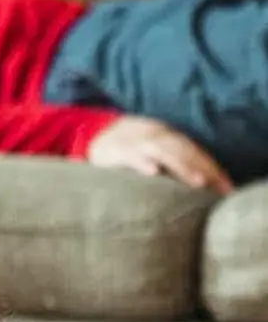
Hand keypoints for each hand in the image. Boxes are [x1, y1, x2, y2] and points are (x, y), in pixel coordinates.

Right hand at [87, 116, 232, 192]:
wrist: (95, 132)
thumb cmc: (127, 150)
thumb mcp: (152, 152)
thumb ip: (169, 164)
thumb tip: (192, 186)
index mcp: (169, 139)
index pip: (196, 153)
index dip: (212, 168)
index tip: (225, 188)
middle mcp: (159, 138)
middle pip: (187, 152)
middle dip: (205, 169)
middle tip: (219, 188)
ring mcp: (140, 143)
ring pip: (166, 153)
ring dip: (183, 167)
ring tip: (198, 183)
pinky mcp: (119, 151)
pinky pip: (133, 156)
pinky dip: (143, 162)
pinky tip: (154, 172)